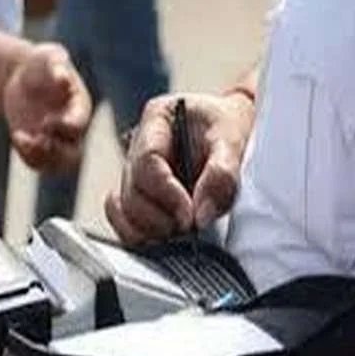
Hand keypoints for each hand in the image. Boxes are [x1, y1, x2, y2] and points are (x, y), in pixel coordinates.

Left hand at [4, 43, 91, 171]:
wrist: (24, 78)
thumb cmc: (41, 64)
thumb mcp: (49, 58)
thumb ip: (57, 65)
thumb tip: (62, 77)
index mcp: (79, 107)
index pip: (79, 124)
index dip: (66, 127)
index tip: (47, 121)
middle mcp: (72, 129)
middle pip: (73, 153)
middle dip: (55, 151)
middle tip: (37, 138)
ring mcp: (57, 140)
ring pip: (57, 165)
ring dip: (40, 157)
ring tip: (22, 139)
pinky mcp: (40, 147)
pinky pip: (39, 164)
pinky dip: (27, 157)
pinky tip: (17, 136)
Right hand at [105, 92, 254, 243]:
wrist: (228, 130)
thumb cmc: (227, 125)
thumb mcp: (232, 139)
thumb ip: (222, 174)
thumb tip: (202, 214)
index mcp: (156, 119)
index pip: (147, 160)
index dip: (165, 193)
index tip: (189, 215)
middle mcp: (137, 145)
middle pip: (131, 189)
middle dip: (158, 216)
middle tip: (189, 226)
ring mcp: (133, 171)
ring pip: (123, 208)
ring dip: (149, 228)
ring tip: (180, 231)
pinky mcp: (137, 194)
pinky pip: (122, 218)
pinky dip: (139, 234)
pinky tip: (163, 236)